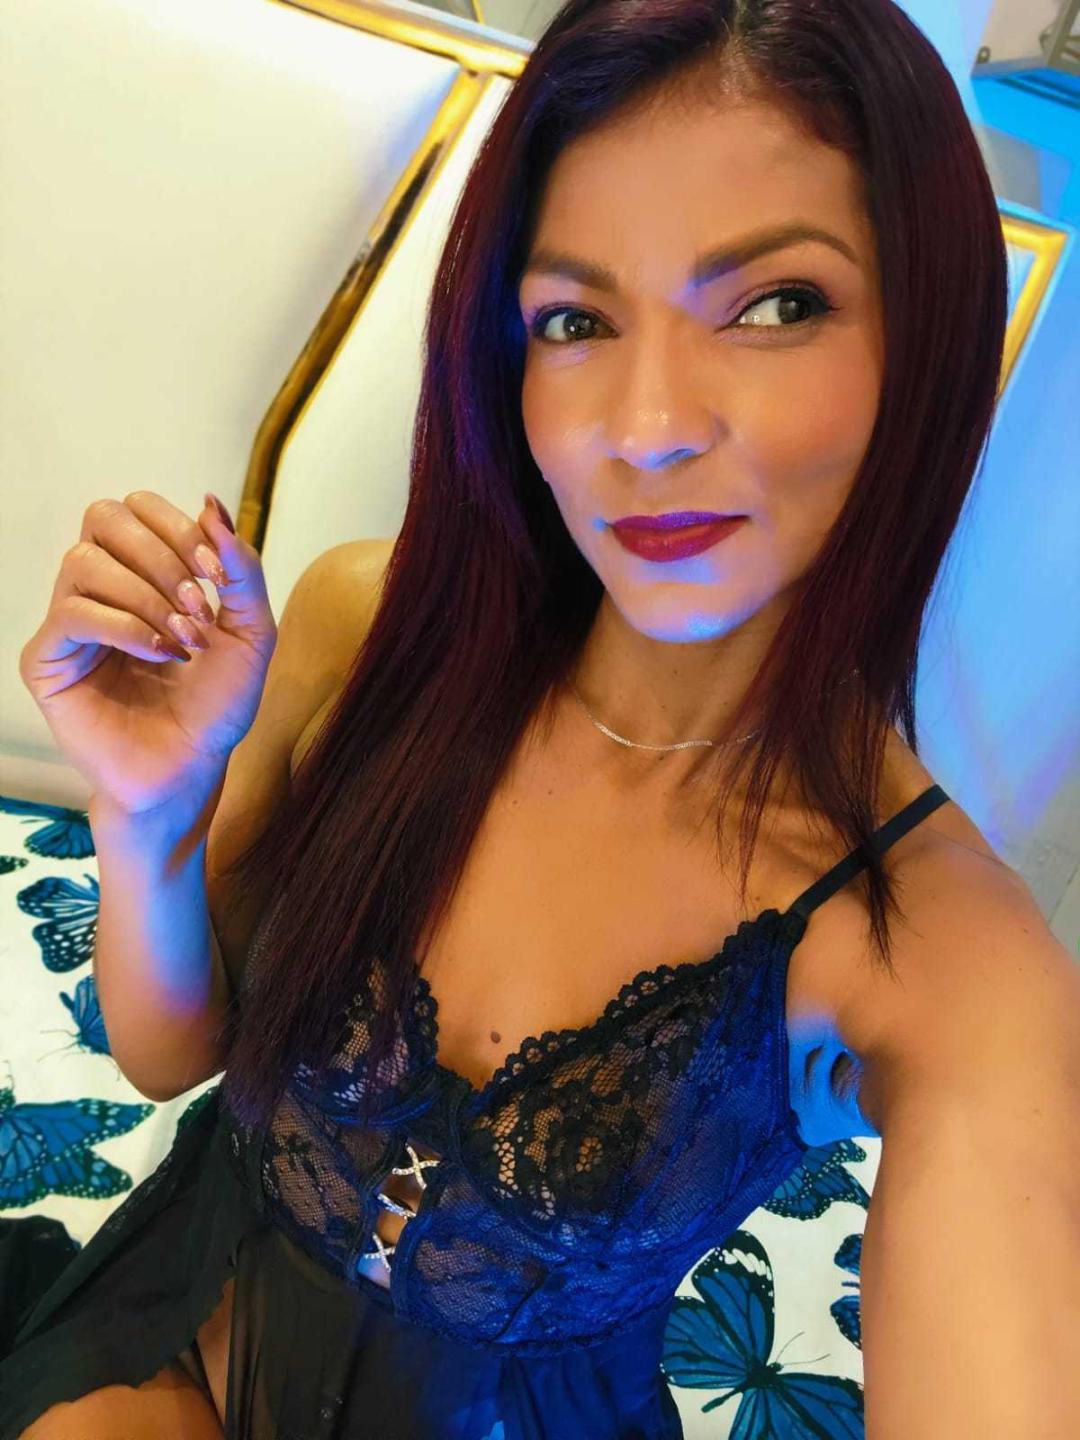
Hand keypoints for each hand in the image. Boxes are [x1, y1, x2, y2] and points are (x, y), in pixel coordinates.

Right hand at [19, 491, 277, 816]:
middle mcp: (100, 590)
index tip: (217, 575)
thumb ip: (241, 570)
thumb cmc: (217, 707)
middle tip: (198, 606)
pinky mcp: (47, 661)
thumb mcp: (250, 632)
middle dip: (161, 554)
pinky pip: (72, 614)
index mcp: (141, 574)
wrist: (193, 769)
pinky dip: (124, 627)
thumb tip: (213, 503)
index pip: (138, 509)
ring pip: (84, 562)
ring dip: (146, 595)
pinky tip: (159, 655)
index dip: (178, 528)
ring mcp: (70, 624)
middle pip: (104, 518)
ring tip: (183, 640)